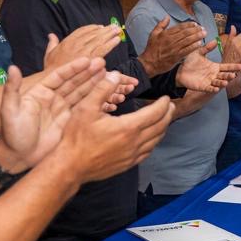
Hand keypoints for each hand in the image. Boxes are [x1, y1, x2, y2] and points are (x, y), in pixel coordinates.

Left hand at [0, 57, 106, 170]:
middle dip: (88, 72)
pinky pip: (85, 108)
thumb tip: (12, 67)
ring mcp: (63, 110)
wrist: (19, 158)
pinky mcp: (71, 122)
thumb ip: (12, 89)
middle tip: (102, 63)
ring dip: (94, 83)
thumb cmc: (11, 135)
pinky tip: (106, 94)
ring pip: (82, 93)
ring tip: (109, 74)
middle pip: (74, 82)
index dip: (73, 68)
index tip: (86, 60)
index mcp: (40, 92)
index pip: (59, 76)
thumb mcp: (9, 111)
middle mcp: (54, 98)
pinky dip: (96, 101)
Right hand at [44, 25, 121, 70]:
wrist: (55, 81)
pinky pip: (103, 49)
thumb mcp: (49, 54)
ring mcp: (84, 52)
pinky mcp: (91, 60)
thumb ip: (52, 44)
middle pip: (93, 34)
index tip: (100, 27)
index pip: (81, 31)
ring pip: (99, 40)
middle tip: (114, 27)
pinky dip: (111, 44)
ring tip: (118, 31)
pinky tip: (117, 40)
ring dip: (109, 34)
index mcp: (67, 42)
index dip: (92, 28)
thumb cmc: (52, 70)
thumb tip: (51, 35)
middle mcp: (76, 45)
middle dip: (104, 30)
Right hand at [48, 73, 173, 182]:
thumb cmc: (76, 138)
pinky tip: (151, 138)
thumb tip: (114, 75)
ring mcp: (132, 155)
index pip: (155, 113)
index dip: (163, 104)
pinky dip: (153, 142)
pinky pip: (147, 152)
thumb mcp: (85, 108)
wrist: (70, 166)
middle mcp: (134, 142)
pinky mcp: (128, 164)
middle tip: (169, 106)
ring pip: (156, 140)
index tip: (165, 98)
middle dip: (167, 114)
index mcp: (127, 127)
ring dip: (163, 128)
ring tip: (163, 119)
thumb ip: (102, 89)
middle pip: (160, 126)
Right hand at [138, 17, 205, 75]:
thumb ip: (161, 25)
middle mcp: (170, 40)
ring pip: (187, 40)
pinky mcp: (176, 56)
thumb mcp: (153, 34)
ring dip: (197, 36)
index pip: (180, 27)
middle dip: (195, 30)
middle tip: (203, 28)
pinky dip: (193, 46)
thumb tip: (167, 17)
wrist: (149, 63)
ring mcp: (174, 48)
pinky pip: (187, 50)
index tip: (195, 23)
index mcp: (165, 34)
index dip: (189, 25)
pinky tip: (200, 43)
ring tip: (204, 34)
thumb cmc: (151, 49)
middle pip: (185, 33)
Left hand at [176, 41, 240, 92]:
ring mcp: (209, 81)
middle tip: (233, 75)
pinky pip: (208, 89)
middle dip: (229, 75)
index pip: (227, 67)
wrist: (179, 70)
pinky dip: (212, 89)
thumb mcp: (199, 53)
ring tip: (226, 82)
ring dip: (222, 83)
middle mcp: (214, 74)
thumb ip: (207, 48)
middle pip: (224, 75)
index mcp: (215, 66)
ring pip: (218, 83)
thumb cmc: (190, 61)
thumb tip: (215, 40)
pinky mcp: (202, 87)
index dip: (233, 67)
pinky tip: (216, 89)